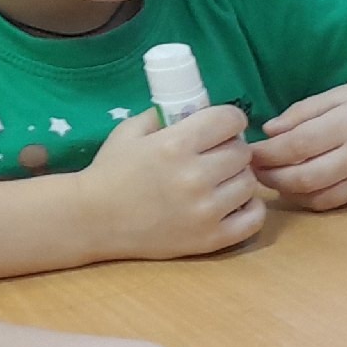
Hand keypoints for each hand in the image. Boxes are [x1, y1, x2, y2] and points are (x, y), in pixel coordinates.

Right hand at [76, 105, 263, 260]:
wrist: (92, 220)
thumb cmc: (110, 172)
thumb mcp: (130, 132)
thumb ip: (164, 115)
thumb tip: (197, 106)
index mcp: (175, 145)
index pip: (230, 120)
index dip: (230, 120)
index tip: (223, 127)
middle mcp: (195, 177)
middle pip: (243, 152)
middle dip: (232, 149)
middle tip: (216, 156)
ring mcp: (206, 210)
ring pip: (250, 183)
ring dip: (239, 178)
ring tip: (221, 180)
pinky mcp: (211, 239)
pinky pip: (254, 218)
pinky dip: (250, 208)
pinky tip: (234, 202)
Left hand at [252, 83, 346, 210]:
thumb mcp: (344, 93)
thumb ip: (305, 111)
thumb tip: (269, 130)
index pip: (295, 145)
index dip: (267, 153)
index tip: (248, 152)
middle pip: (302, 177)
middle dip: (271, 177)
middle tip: (254, 172)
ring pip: (318, 197)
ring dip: (289, 193)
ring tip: (274, 182)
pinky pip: (338, 202)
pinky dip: (314, 198)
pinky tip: (302, 188)